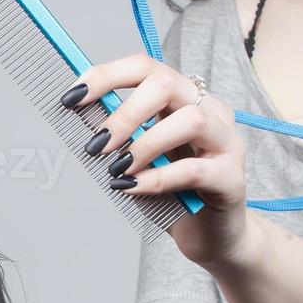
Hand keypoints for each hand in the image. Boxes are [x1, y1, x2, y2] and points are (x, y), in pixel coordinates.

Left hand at [62, 57, 259, 271]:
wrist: (210, 235)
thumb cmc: (170, 193)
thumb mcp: (136, 160)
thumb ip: (116, 139)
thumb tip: (79, 118)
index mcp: (184, 98)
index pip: (145, 67)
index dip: (106, 76)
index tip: (71, 97)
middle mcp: (210, 111)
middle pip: (167, 83)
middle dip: (125, 113)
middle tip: (96, 145)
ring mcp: (226, 142)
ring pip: (190, 120)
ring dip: (144, 144)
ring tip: (117, 170)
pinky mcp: (232, 178)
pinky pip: (194, 170)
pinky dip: (157, 178)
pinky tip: (131, 188)